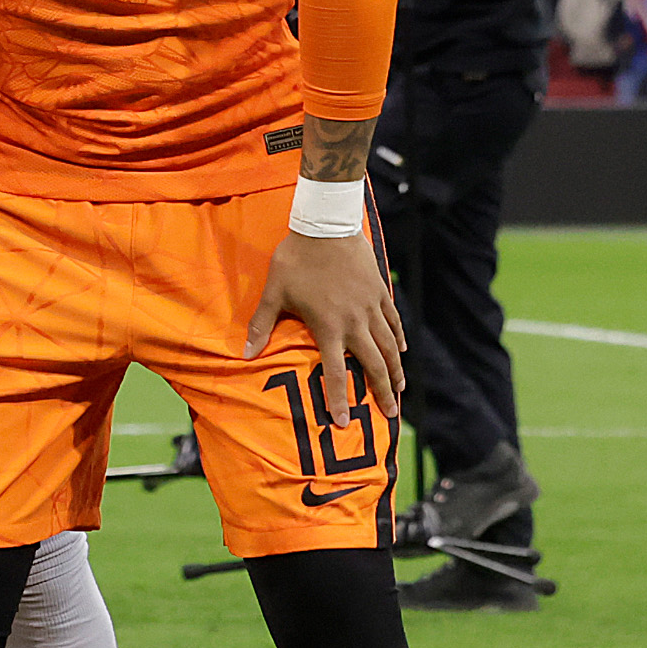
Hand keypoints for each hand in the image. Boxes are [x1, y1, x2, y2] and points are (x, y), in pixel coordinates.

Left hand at [247, 226, 406, 414]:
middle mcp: (355, 322)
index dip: (340, 399)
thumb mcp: (274, 293)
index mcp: (328, 326)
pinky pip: (394, 323)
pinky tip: (401, 352)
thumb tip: (245, 354)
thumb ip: (261, 325)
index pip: (336, 372)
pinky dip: (398, 339)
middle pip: (374, 365)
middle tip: (392, 413)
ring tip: (400, 390)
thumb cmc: (295, 259)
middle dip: (383, 392)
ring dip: (396, 370)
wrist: (326, 226)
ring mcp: (372, 308)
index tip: (344, 421)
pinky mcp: (380, 293)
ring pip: (390, 347)